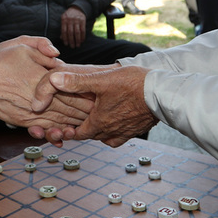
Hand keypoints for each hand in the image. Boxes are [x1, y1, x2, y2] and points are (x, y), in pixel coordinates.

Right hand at [0, 36, 92, 132]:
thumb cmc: (0, 60)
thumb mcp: (23, 44)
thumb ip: (43, 46)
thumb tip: (58, 55)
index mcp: (44, 79)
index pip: (71, 90)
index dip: (85, 94)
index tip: (98, 97)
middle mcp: (40, 98)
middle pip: (68, 108)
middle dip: (84, 112)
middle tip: (99, 115)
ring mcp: (31, 112)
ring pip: (58, 122)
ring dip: (72, 125)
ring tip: (86, 128)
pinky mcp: (23, 121)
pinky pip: (43, 129)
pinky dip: (55, 133)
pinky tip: (63, 135)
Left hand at [32, 64, 155, 146]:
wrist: (162, 93)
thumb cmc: (133, 85)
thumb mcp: (101, 80)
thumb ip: (77, 81)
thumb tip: (54, 80)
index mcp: (99, 123)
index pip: (77, 133)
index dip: (68, 130)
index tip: (63, 125)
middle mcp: (111, 132)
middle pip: (91, 135)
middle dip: (82, 129)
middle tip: (76, 119)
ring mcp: (125, 132)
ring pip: (105, 137)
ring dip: (99, 130)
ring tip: (95, 119)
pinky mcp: (137, 129)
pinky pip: (120, 136)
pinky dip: (114, 132)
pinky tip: (114, 122)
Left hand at [59, 6, 86, 47]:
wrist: (77, 8)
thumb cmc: (69, 16)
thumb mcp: (64, 19)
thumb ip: (63, 28)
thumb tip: (61, 38)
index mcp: (64, 19)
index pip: (64, 31)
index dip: (65, 38)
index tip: (66, 44)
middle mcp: (70, 20)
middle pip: (70, 32)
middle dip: (71, 41)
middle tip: (72, 47)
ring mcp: (77, 20)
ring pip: (77, 32)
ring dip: (77, 40)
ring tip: (77, 45)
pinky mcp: (83, 20)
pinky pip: (83, 30)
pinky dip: (82, 36)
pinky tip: (82, 41)